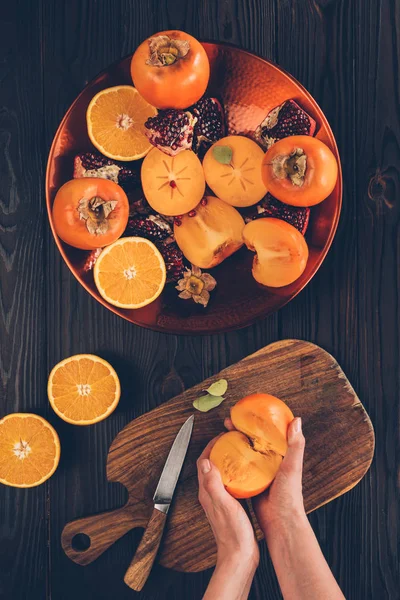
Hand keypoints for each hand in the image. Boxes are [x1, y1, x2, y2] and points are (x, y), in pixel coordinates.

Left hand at [197, 436, 258, 567]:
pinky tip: (246, 474)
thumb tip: (206, 462)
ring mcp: (219, 501)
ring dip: (226, 461)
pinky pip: (229, 484)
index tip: (222, 436)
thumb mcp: (224, 504)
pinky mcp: (229, 507)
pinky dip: (234, 474)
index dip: (210, 446)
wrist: (239, 557)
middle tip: (231, 440)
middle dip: (218, 450)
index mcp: (207, 492)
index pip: (203, 462)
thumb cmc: (233, 534)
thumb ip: (213, 483)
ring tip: (238, 451)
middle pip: (210, 466)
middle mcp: (210, 495)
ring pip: (219, 474)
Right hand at [224, 416, 305, 531]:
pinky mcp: (249, 483)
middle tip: (228, 422)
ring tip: (222, 436)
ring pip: (244, 453)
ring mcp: (258, 472)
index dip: (255, 421)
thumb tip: (296, 420)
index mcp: (280, 456)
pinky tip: (221, 457)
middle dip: (239, 429)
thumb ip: (295, 445)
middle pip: (252, 440)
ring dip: (233, 443)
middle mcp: (269, 462)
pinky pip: (238, 469)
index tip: (243, 412)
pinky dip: (230, 461)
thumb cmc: (289, 495)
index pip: (267, 432)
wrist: (281, 523)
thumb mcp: (292, 467)